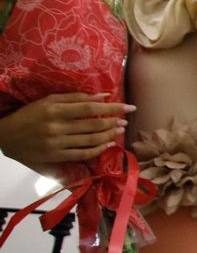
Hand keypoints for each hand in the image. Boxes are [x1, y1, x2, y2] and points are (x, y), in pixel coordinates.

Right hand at [0, 93, 131, 164]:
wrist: (6, 136)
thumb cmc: (29, 114)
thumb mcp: (48, 101)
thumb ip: (75, 98)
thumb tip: (103, 96)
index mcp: (55, 110)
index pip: (90, 108)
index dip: (112, 108)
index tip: (128, 107)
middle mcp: (57, 127)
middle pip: (93, 125)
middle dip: (114, 122)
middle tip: (125, 119)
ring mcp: (56, 143)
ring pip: (90, 140)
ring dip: (109, 135)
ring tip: (120, 130)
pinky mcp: (56, 156)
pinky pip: (82, 154)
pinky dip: (98, 150)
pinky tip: (108, 145)